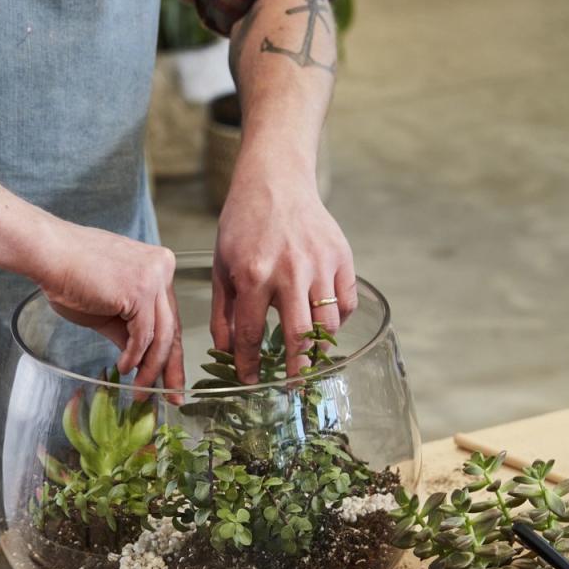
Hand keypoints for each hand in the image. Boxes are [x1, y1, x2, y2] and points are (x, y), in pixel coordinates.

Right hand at [36, 217, 183, 391]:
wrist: (48, 254)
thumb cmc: (71, 276)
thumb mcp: (109, 308)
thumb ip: (129, 330)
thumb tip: (141, 361)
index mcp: (158, 267)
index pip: (170, 317)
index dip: (171, 352)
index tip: (172, 379)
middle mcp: (162, 268)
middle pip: (172, 327)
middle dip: (171, 367)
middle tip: (173, 397)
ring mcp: (153, 278)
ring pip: (162, 336)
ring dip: (150, 369)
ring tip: (140, 390)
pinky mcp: (139, 291)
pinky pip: (143, 336)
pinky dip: (134, 357)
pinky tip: (124, 368)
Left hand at [212, 151, 355, 383]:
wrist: (275, 180)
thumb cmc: (243, 224)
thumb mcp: (222, 266)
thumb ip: (224, 312)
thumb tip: (226, 352)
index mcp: (254, 275)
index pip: (253, 335)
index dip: (250, 365)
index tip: (251, 381)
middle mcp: (290, 272)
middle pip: (299, 337)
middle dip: (295, 371)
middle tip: (291, 388)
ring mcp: (320, 264)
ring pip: (328, 325)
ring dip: (320, 350)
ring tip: (310, 361)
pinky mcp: (342, 257)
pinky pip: (346, 303)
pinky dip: (339, 322)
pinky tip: (324, 327)